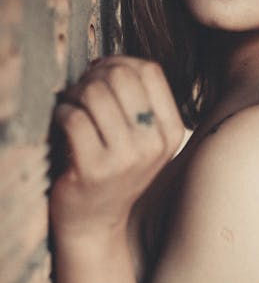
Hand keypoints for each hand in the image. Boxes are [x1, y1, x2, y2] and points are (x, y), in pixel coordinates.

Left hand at [50, 56, 184, 239]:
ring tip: (71, 106)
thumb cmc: (114, 170)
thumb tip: (109, 62)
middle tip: (82, 92)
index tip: (102, 76)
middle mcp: (153, 145)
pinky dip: (61, 112)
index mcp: (171, 132)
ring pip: (94, 93)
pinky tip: (63, 122)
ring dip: (74, 93)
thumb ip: (138, 100)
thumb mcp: (142, 138)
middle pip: (121, 76)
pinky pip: (73, 117)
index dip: (120, 62)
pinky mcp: (94, 170)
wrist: (96, 220)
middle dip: (94, 76)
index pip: (149, 70)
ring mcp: (125, 159)